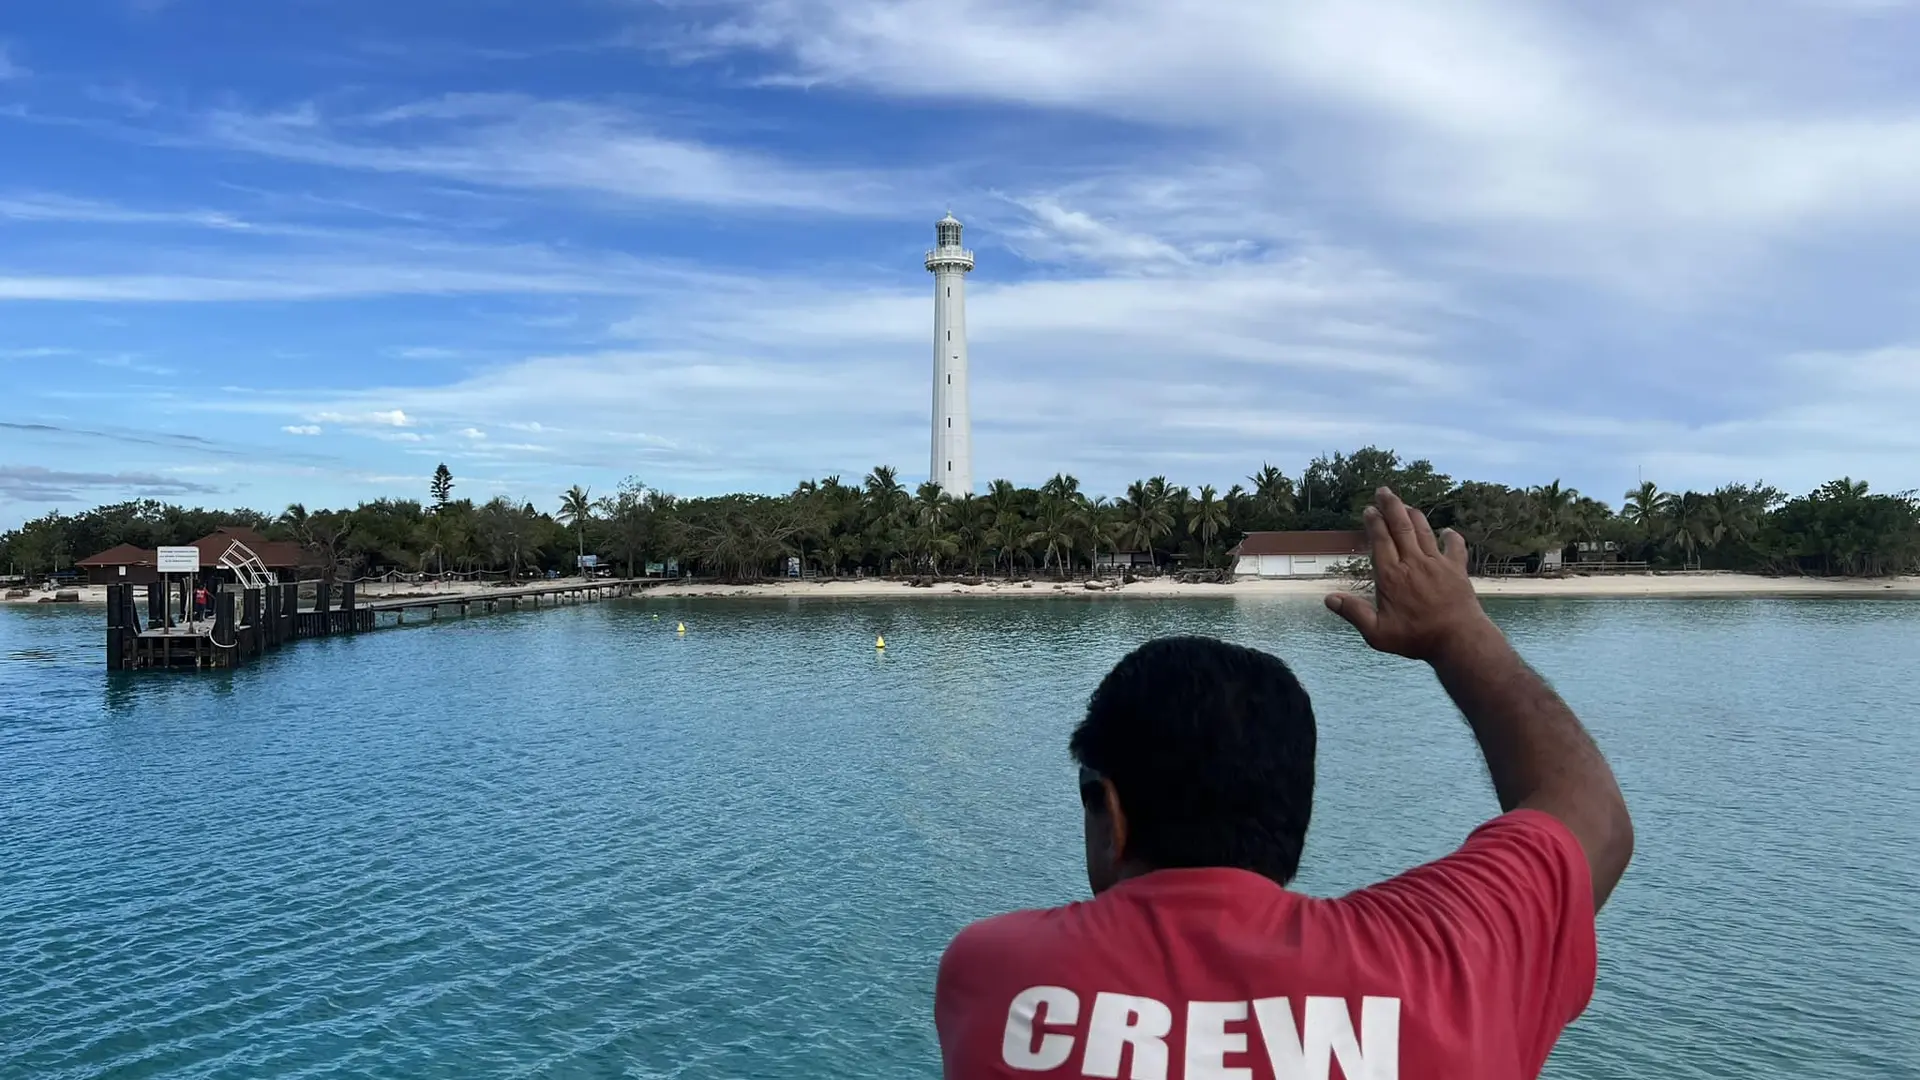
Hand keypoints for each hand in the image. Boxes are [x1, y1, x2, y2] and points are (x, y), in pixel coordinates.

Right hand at [1325, 487, 1493, 660]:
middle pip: (1400, 527)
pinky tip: (1446, 531)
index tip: (1369, 509)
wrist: (1459, 640)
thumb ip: (1354, 613)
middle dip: (1391, 506)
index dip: (1374, 523)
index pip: (1380, 541)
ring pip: (1423, 531)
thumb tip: (1329, 599)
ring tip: (1405, 504)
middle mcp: (1413, 564)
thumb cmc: (1417, 638)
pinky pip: (1454, 546)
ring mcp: (1437, 564)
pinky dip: (1450, 536)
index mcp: (1391, 576)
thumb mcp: (1378, 633)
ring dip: (1413, 514)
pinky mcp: (1457, 570)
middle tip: (1384, 491)